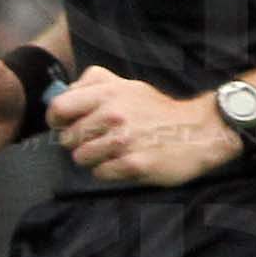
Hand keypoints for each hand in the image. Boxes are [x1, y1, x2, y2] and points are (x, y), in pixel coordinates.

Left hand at [48, 68, 239, 186]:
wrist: (199, 130)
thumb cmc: (157, 109)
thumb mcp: (128, 85)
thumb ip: (94, 83)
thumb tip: (64, 92)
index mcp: (108, 93)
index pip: (59, 107)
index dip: (56, 120)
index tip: (63, 125)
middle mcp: (113, 115)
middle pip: (68, 138)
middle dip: (78, 142)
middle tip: (96, 141)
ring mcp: (123, 141)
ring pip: (81, 158)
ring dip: (93, 159)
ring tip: (112, 152)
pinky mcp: (133, 164)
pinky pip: (100, 173)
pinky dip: (108, 171)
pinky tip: (124, 162)